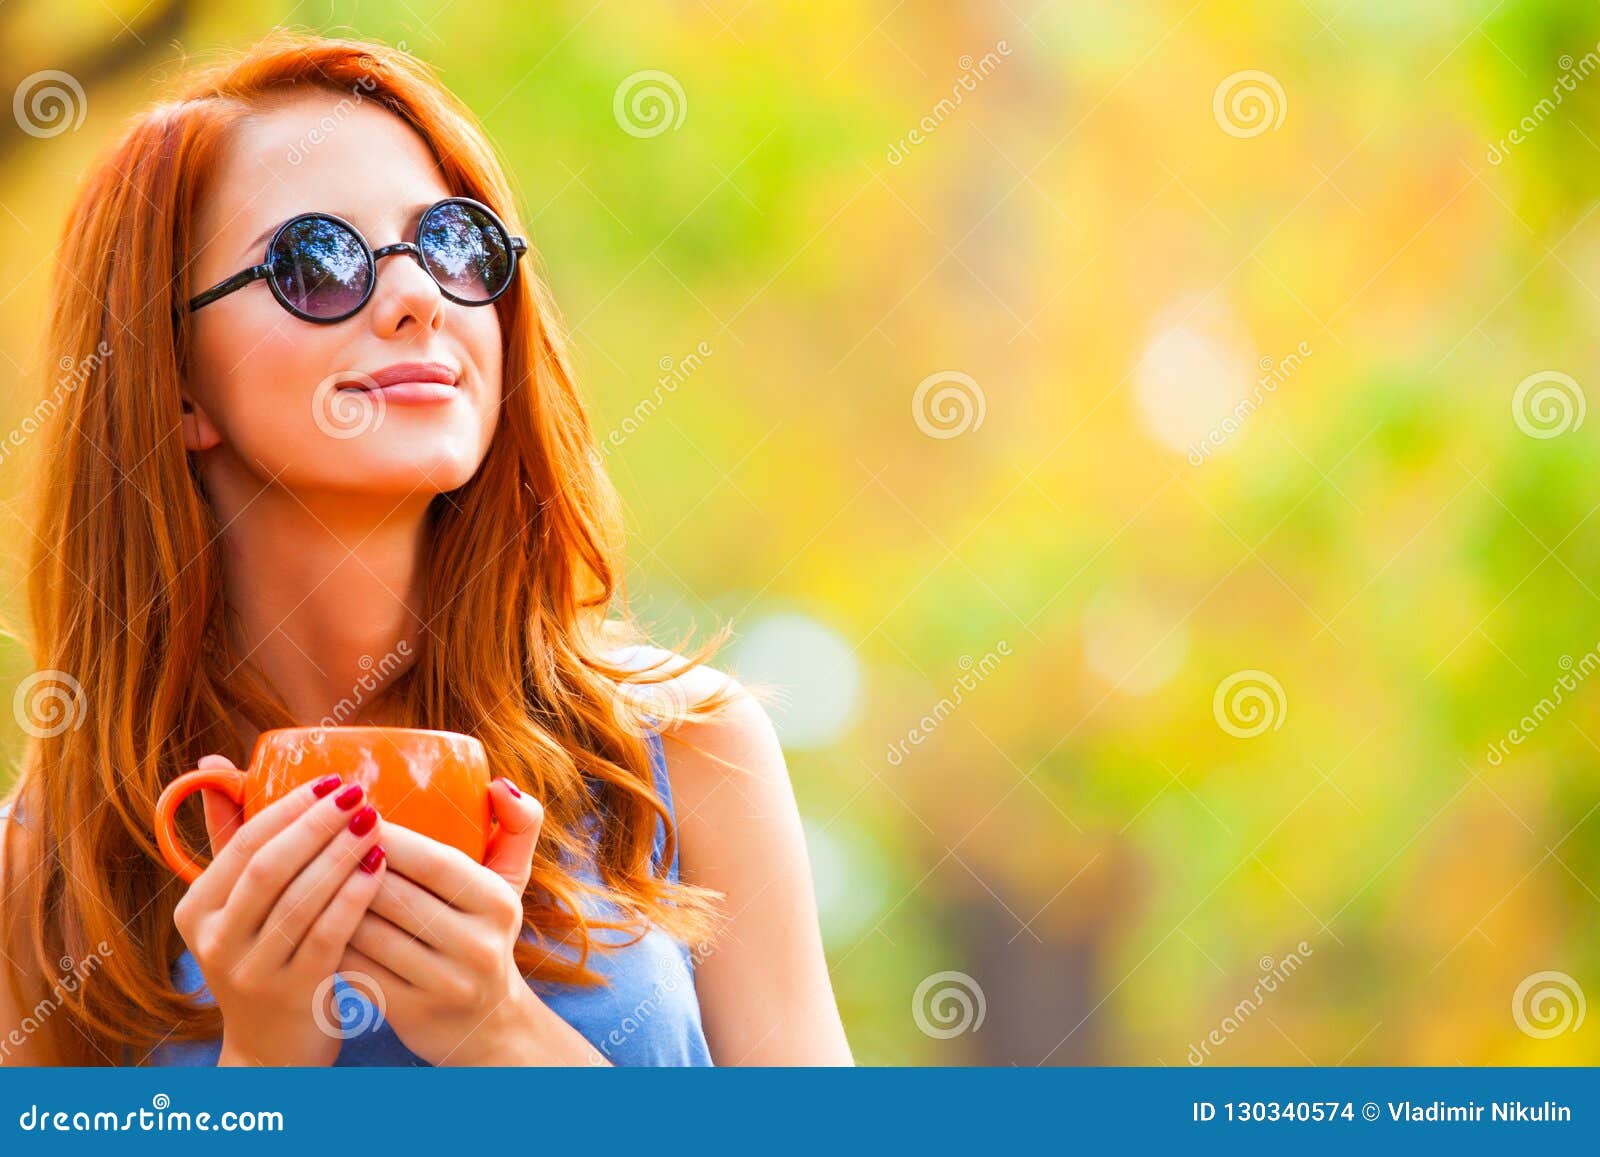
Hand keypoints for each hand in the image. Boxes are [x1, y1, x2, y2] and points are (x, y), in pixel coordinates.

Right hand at [171, 755, 387, 1065]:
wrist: (272, 1048)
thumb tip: (212, 763)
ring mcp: (250, 971)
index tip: (333, 779)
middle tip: (361, 794)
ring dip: (341, 854)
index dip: (290, 807)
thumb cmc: (265, 954)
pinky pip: (328, 935)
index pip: (244, 843)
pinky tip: (381, 867)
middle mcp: (214, 941)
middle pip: (270, 867)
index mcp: (196, 910)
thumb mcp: (238, 903)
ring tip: (377, 823)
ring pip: (299, 900)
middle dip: (319, 825)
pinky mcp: (291, 994)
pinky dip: (355, 897)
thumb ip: (232, 837)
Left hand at [335, 776, 565, 1064]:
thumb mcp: (511, 881)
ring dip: (329, 901)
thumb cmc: (486, 933)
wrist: (488, 1026)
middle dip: (348, 863)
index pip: (432, 860)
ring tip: (303, 875)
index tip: (351, 813)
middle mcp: (477, 945)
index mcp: (497, 903)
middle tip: (315, 839)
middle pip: (393, 895)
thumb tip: (498, 783)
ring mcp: (444, 984)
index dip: (387, 836)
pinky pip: (355, 967)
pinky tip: (309, 921)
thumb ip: (518, 825)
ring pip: (367, 931)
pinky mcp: (410, 1012)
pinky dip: (328, 940)